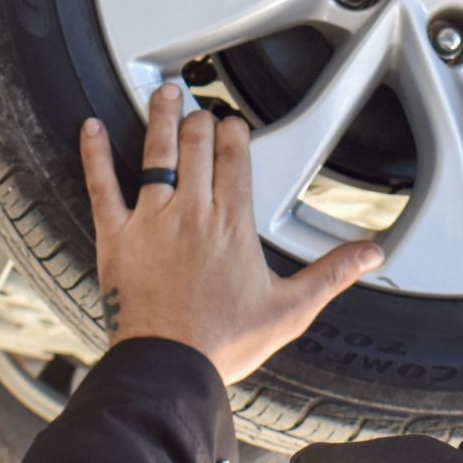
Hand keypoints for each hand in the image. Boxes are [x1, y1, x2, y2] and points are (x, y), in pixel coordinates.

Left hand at [82, 85, 382, 384]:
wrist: (170, 367)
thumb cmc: (224, 342)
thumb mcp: (290, 310)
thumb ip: (332, 274)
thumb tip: (371, 255)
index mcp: (232, 224)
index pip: (235, 157)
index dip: (235, 131)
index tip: (235, 123)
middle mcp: (192, 212)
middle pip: (197, 145)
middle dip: (201, 120)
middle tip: (202, 109)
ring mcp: (151, 220)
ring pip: (156, 153)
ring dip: (161, 118)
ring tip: (165, 94)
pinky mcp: (116, 236)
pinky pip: (102, 185)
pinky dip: (95, 153)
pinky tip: (91, 128)